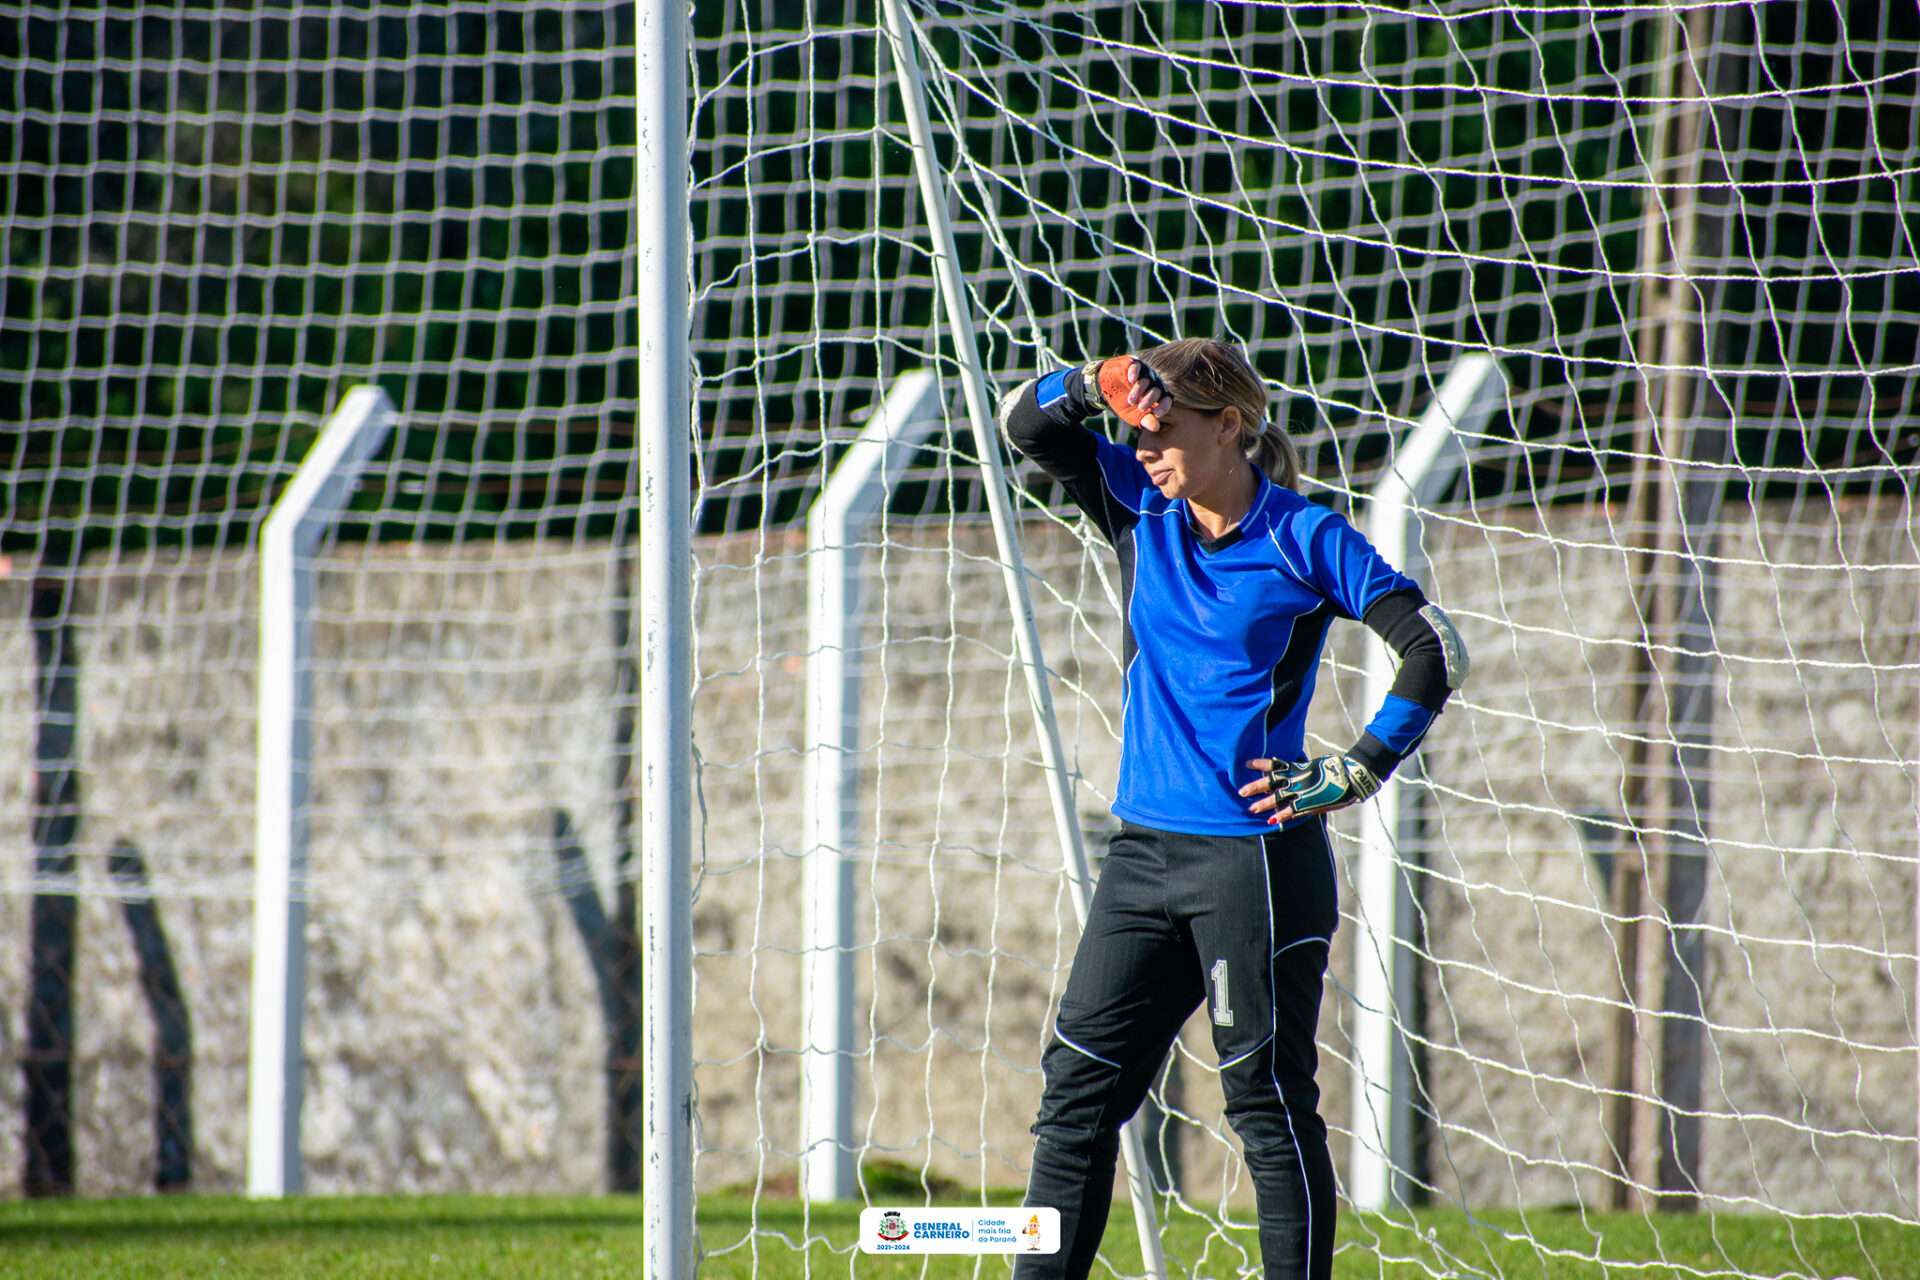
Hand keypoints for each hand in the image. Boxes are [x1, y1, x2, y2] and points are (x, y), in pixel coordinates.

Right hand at [1124, 359, 1171, 431]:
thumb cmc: (1124, 405)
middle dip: (1149, 400)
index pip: (1166, 400)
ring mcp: (1144, 373)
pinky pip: (1137, 367)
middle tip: (1141, 407)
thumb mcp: (1133, 416)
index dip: (1164, 406)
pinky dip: (1135, 372)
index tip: (1157, 413)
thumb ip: (1145, 420)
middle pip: (1157, 390)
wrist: (1106, 392)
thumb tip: (1156, 428)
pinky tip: (1131, 380)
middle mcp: (1154, 383)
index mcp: (1157, 396)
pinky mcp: (1133, 365)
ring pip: (1147, 380)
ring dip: (1140, 390)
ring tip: (1131, 400)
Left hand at [1239, 754, 1381, 823]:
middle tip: (1241, 792)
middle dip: (1255, 787)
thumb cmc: (1335, 770)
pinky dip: (1281, 815)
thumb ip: (1302, 771)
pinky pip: (1291, 810)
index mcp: (1297, 767)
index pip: (1274, 764)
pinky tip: (1271, 820)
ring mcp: (1302, 790)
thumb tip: (1293, 771)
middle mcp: (1296, 778)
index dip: (1260, 764)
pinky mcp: (1309, 802)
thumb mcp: (1315, 766)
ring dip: (1264, 803)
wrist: (1351, 776)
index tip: (1246, 764)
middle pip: (1270, 782)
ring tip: (1251, 808)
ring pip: (1277, 797)